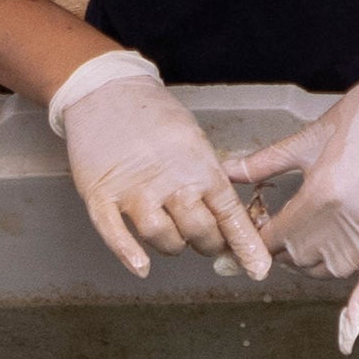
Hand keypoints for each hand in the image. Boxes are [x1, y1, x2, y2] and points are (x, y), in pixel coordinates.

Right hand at [29, 50, 259, 282]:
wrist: (106, 90)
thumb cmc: (154, 115)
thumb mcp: (194, 140)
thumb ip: (210, 177)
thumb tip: (229, 214)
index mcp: (200, 166)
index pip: (230, 214)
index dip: (245, 245)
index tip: (258, 268)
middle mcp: (171, 181)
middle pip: (199, 232)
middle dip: (208, 244)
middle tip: (207, 242)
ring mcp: (134, 190)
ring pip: (163, 237)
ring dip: (174, 247)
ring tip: (175, 240)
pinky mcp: (100, 195)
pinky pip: (115, 234)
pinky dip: (129, 254)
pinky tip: (141, 266)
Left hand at [249, 23, 358, 349]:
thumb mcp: (309, 137)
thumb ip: (264, 163)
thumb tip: (225, 171)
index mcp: (317, 196)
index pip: (271, 238)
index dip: (254, 240)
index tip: (243, 239)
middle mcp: (342, 224)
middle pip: (295, 257)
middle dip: (283, 246)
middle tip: (278, 228)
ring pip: (325, 271)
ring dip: (312, 261)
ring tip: (309, 238)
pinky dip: (356, 318)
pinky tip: (344, 341)